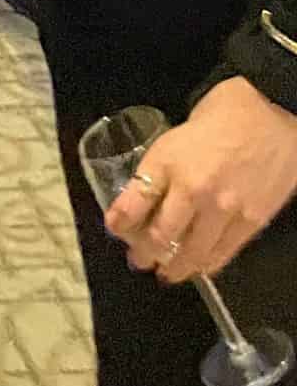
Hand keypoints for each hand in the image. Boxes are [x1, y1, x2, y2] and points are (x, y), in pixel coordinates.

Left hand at [106, 76, 296, 281]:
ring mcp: (224, 210)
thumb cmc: (222, 113)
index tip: (114, 229)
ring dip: (174, 268)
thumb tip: (152, 192)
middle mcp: (192, 189)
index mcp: (168, 160)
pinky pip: (224, 253)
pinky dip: (207, 265)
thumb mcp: (179, 133)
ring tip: (165, 274)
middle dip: (144, 252)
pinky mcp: (252, 222)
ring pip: (192, 252)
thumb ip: (166, 165)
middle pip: (160, 234)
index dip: (119, 221)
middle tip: (137, 261)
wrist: (273, 112)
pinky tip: (198, 268)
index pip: (134, 201)